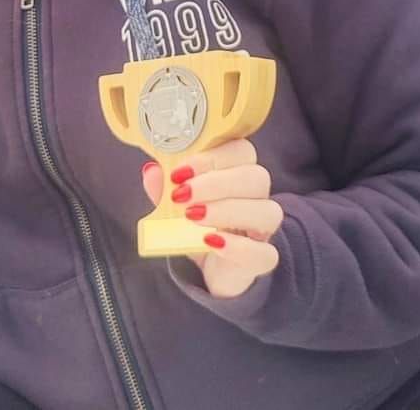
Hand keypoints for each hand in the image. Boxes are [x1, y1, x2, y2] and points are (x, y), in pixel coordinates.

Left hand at [141, 138, 282, 298]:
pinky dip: (238, 247)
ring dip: (227, 210)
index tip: (178, 172)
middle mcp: (257, 196)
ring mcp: (264, 229)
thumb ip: (163, 187)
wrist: (207, 268)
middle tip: (182, 195)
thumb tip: (152, 171)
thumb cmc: (194, 226)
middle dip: (216, 183)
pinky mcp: (263, 259)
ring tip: (192, 217)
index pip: (240, 151)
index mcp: (238, 172)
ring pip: (267, 211)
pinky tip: (211, 243)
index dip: (211, 157)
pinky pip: (266, 253)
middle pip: (256, 177)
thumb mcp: (173, 205)